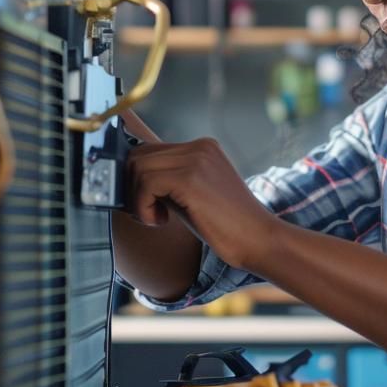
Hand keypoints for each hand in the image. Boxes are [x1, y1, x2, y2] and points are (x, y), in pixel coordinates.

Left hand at [125, 138, 274, 269]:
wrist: (257, 239)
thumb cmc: (225, 225)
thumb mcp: (191, 195)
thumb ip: (167, 181)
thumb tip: (128, 180)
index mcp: (202, 147)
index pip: (150, 150)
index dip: (137, 178)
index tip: (146, 204)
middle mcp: (199, 146)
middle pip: (139, 155)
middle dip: (133, 187)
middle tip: (149, 213)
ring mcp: (196, 159)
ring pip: (138, 167)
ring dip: (138, 199)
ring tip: (157, 218)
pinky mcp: (191, 178)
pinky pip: (146, 183)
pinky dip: (143, 206)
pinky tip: (161, 221)